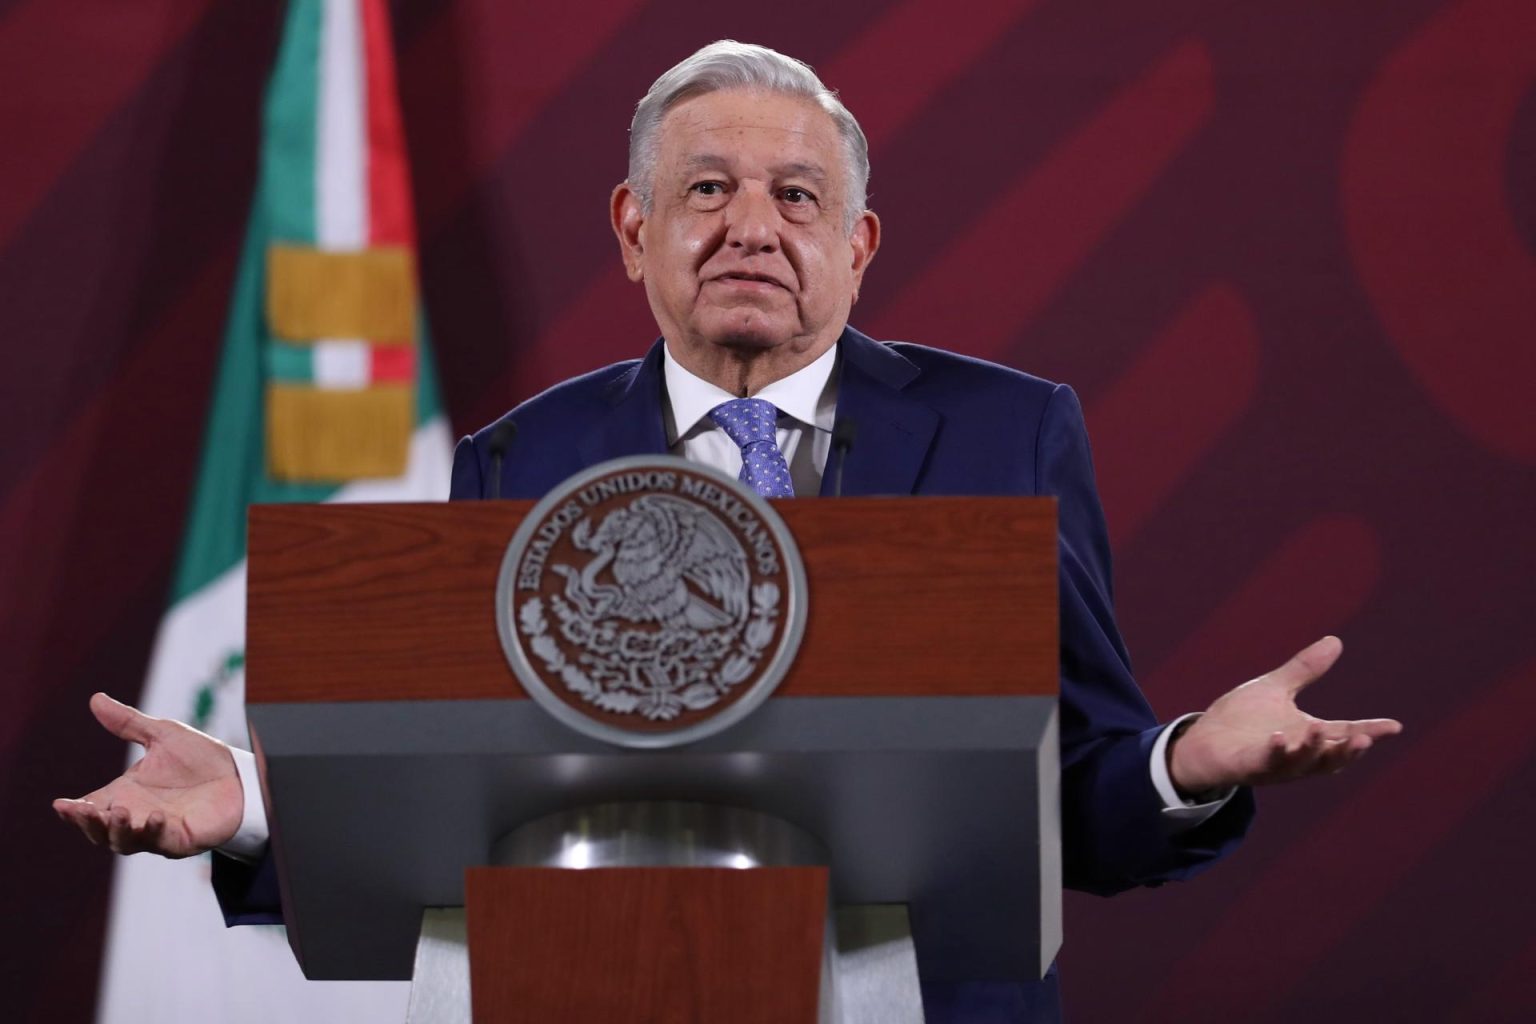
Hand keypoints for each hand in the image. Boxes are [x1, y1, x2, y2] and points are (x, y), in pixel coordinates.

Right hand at [53, 693, 243, 857]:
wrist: (242, 775)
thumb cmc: (201, 758)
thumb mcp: (162, 736)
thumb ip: (128, 724)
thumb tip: (95, 699)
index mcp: (125, 794)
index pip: (91, 807)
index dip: (73, 811)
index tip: (60, 804)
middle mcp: (136, 816)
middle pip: (100, 830)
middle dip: (88, 823)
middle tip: (82, 810)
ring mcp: (157, 831)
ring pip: (124, 842)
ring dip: (117, 831)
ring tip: (119, 812)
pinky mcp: (180, 839)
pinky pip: (161, 842)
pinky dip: (154, 832)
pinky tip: (156, 817)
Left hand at [1168, 636, 1401, 795]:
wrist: (1203, 740)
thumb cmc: (1241, 720)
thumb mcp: (1276, 689)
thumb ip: (1305, 670)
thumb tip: (1335, 641)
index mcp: (1307, 735)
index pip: (1344, 733)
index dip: (1370, 730)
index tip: (1394, 726)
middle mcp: (1297, 753)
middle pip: (1331, 757)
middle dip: (1347, 750)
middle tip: (1365, 739)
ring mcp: (1275, 763)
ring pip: (1302, 763)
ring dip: (1313, 750)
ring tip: (1320, 732)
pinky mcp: (1250, 766)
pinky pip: (1266, 762)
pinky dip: (1275, 752)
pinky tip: (1278, 737)